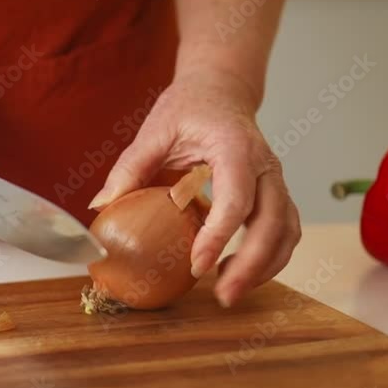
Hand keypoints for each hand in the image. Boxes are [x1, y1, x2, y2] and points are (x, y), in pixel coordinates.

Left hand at [89, 72, 301, 306]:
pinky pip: (285, 232)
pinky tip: (238, 274)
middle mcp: (264, 165)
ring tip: (230, 292)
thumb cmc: (190, 108)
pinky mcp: (276, 194)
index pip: (236, 198)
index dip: (219, 235)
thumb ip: (130, 167)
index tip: (197, 265)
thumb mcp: (155, 130)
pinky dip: (270, 259)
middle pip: (273, 222)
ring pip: (287, 231)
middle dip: (251, 265)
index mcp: (235, 147)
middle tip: (222, 296)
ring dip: (265, 267)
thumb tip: (101, 206)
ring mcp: (275, 181)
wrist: (221, 91)